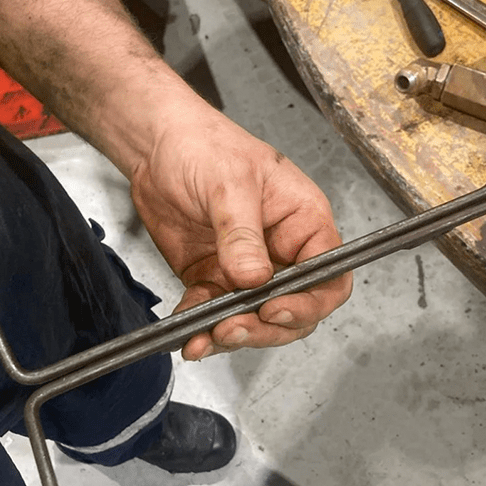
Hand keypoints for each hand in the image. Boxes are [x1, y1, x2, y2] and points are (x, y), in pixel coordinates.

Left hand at [130, 96, 351, 359]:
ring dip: (232, 335)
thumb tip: (254, 280)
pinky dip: (201, 327)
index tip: (275, 309)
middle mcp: (282, 253)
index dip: (310, 302)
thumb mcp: (230, 183)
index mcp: (304, 224)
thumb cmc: (205, 145)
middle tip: (231, 329)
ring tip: (205, 339)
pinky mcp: (214, 279)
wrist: (156, 146)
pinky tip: (187, 334)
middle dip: (265, 328)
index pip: (329, 277)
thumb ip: (242, 234)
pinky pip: (214, 312)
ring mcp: (247, 271)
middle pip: (294, 308)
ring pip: (254, 319)